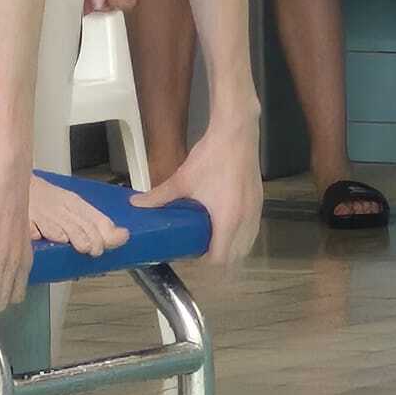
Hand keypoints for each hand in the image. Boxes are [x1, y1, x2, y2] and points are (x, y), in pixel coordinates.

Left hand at [131, 115, 262, 263]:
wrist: (237, 132)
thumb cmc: (212, 156)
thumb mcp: (183, 179)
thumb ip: (159, 196)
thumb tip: (136, 204)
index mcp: (227, 219)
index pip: (221, 258)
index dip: (206, 262)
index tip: (193, 253)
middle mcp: (245, 219)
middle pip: (236, 256)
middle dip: (220, 257)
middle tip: (201, 247)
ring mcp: (255, 210)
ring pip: (248, 243)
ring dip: (233, 247)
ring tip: (214, 238)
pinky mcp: (259, 201)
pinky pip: (253, 228)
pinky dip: (242, 234)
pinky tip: (228, 224)